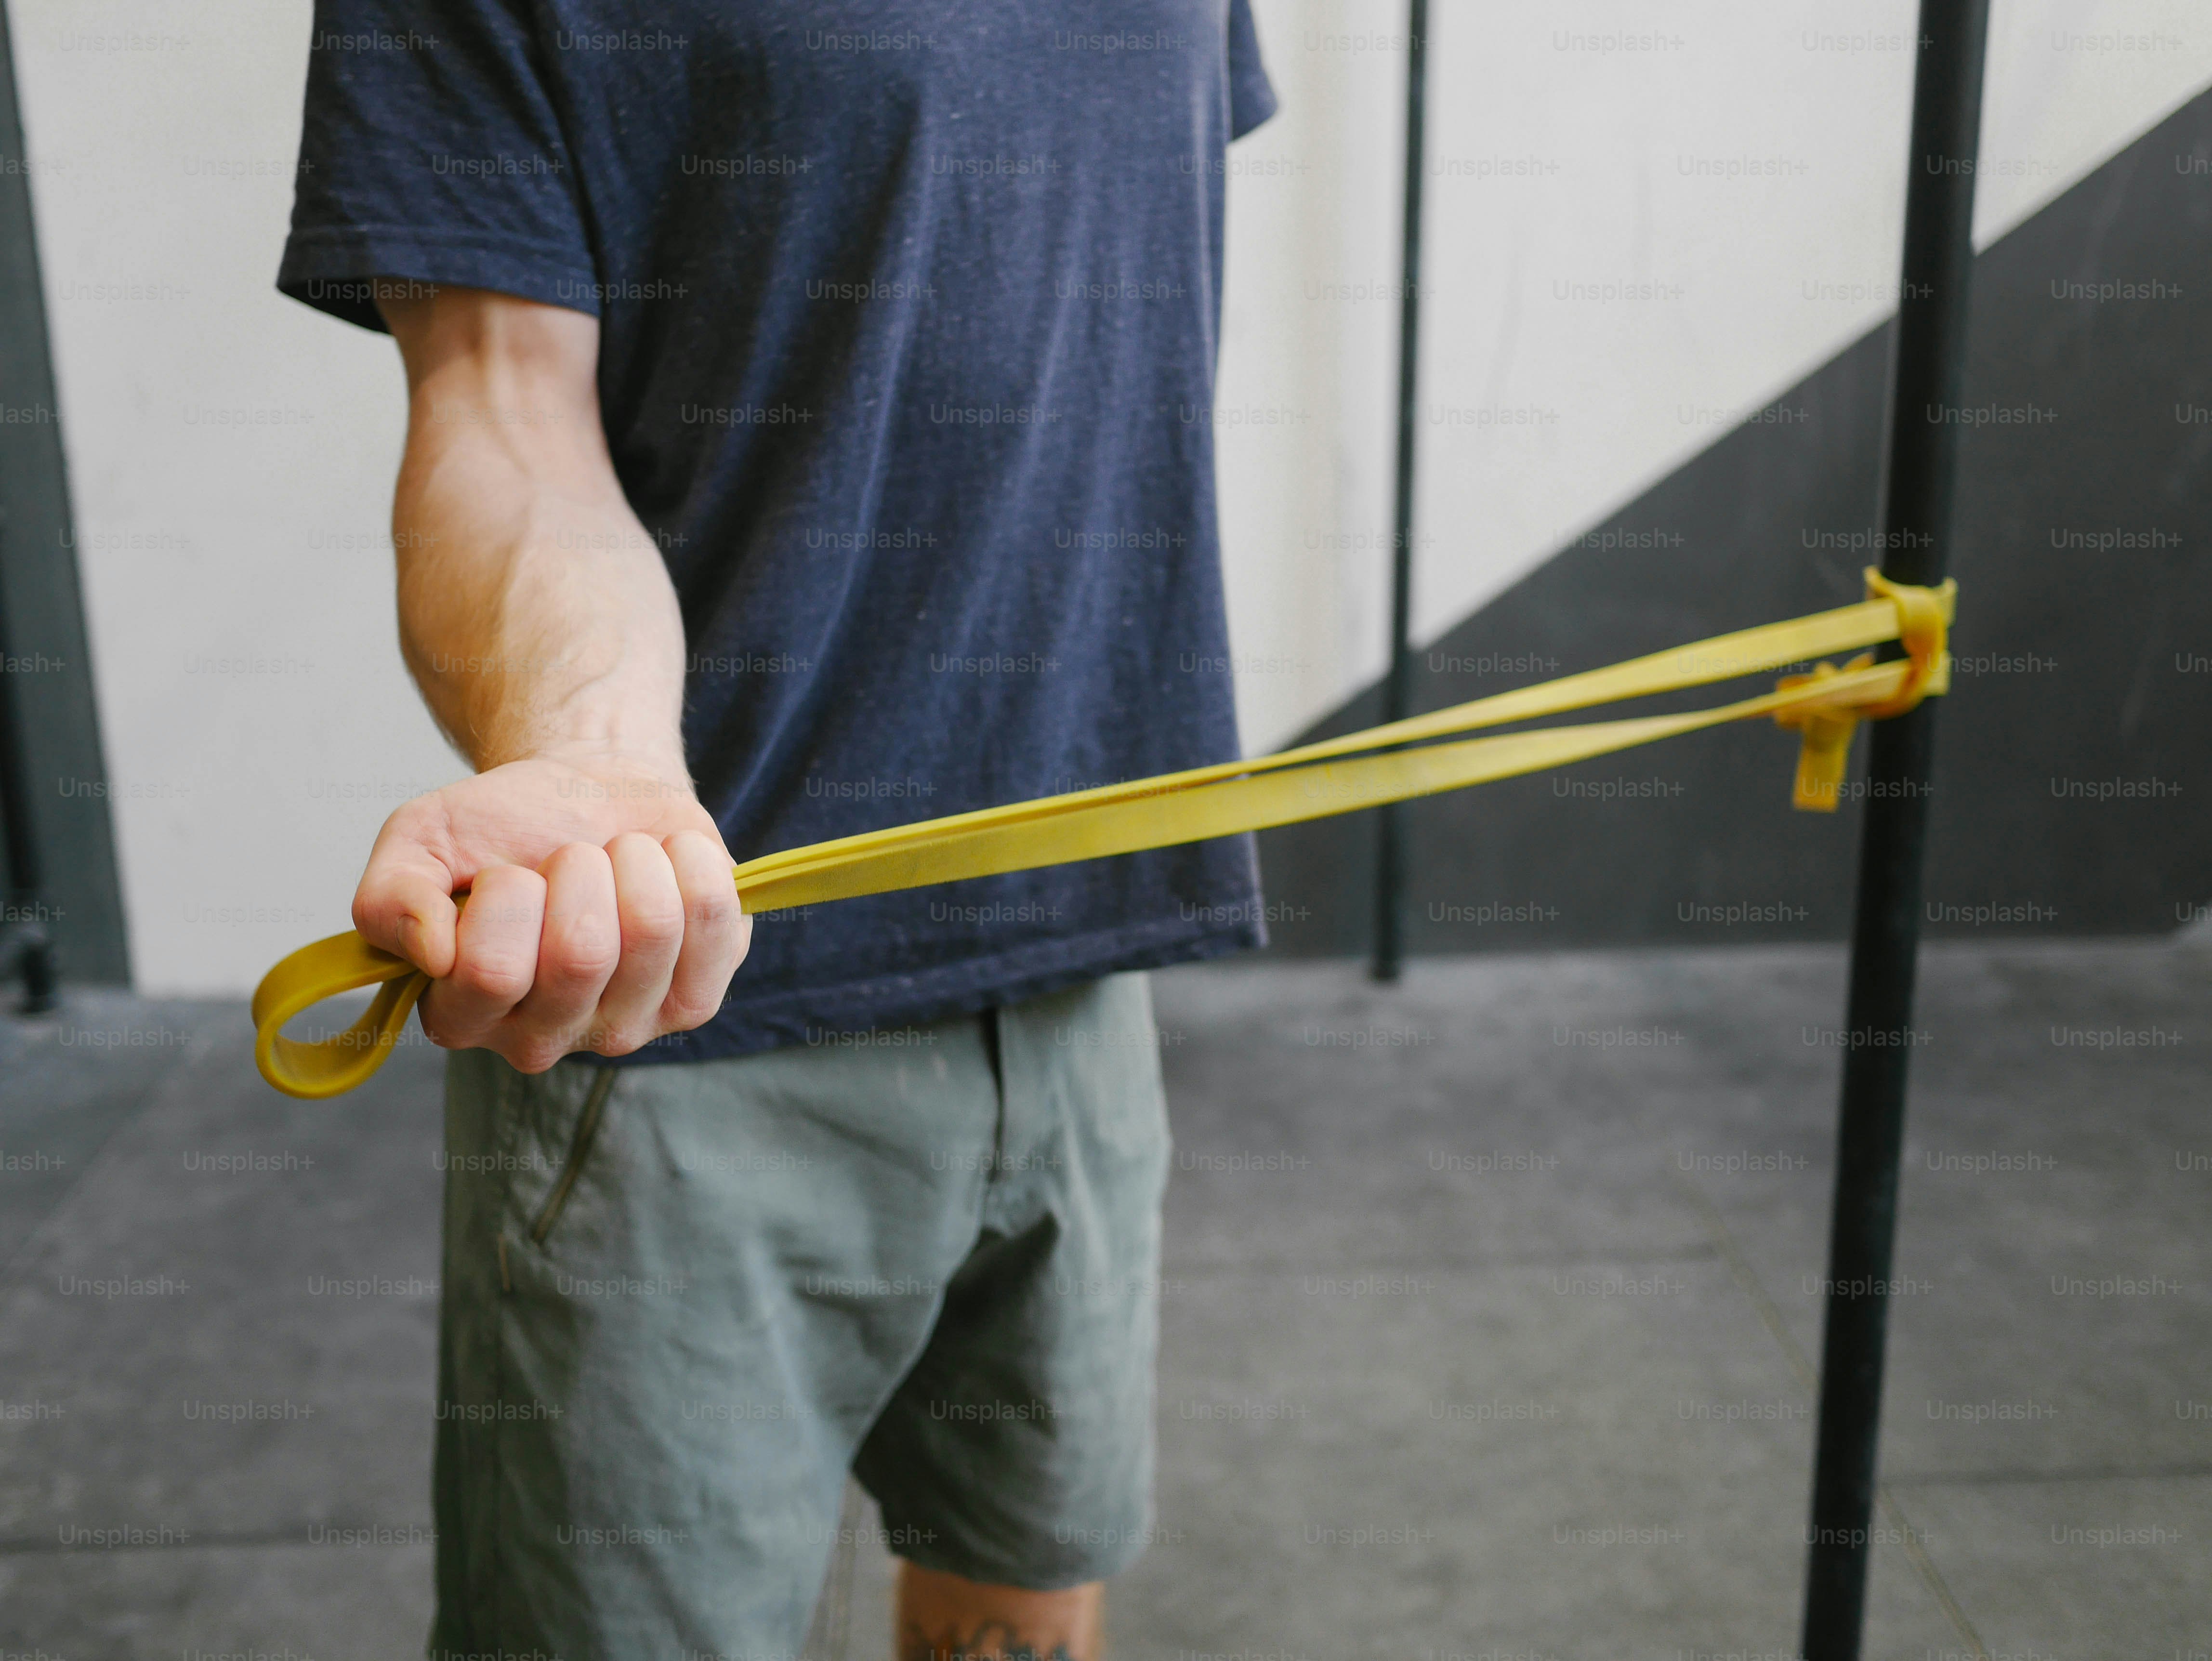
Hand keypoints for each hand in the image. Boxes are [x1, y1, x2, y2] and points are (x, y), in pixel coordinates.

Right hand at [352, 753, 750, 1071]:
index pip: (490, 972)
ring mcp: (626, 1026)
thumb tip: (433, 949)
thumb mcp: (420, 841)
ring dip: (634, 860)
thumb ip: (390, 898)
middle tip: (569, 858)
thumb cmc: (502, 828)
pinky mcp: (694, 1002)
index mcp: (464, 1014)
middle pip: (580, 955)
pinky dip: (691, 862)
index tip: (507, 870)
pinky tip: (666, 864)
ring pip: (652, 931)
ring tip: (615, 858)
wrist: (588, 795)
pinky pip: (714, 920)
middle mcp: (543, 1038)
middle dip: (577, 869)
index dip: (506, 896)